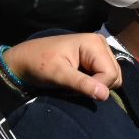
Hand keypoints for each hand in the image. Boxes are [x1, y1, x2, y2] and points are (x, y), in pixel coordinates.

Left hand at [2, 33, 120, 101]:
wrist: (23, 60)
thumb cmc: (37, 64)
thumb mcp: (58, 75)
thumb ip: (82, 83)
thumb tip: (105, 95)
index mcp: (94, 43)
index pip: (110, 74)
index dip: (96, 87)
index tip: (73, 88)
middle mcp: (101, 44)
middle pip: (115, 76)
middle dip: (96, 86)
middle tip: (72, 86)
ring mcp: (100, 51)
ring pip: (112, 79)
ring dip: (94, 86)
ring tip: (74, 83)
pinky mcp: (97, 59)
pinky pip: (106, 77)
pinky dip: (93, 84)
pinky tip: (78, 80)